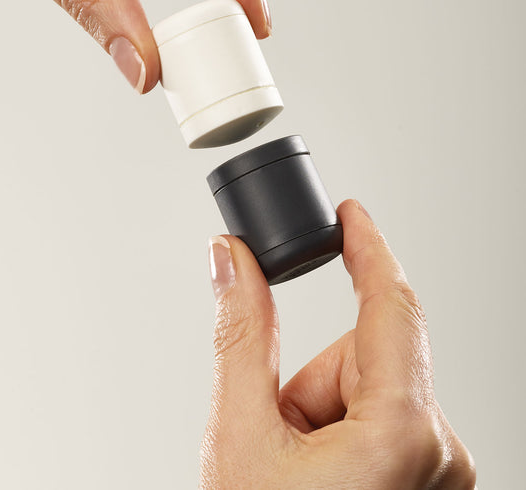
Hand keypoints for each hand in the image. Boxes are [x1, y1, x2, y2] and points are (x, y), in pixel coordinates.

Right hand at [202, 201, 475, 488]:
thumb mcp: (241, 431)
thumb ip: (240, 330)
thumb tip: (233, 259)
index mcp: (403, 435)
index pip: (389, 306)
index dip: (366, 247)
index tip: (351, 213)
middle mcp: (441, 452)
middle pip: (361, 354)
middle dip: (309, 377)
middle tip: (277, 429)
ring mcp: (439, 472)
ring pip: (365, 387)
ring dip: (319, 407)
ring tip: (294, 464)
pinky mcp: (429, 481)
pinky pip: (379, 417)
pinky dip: (338, 429)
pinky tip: (317, 474)